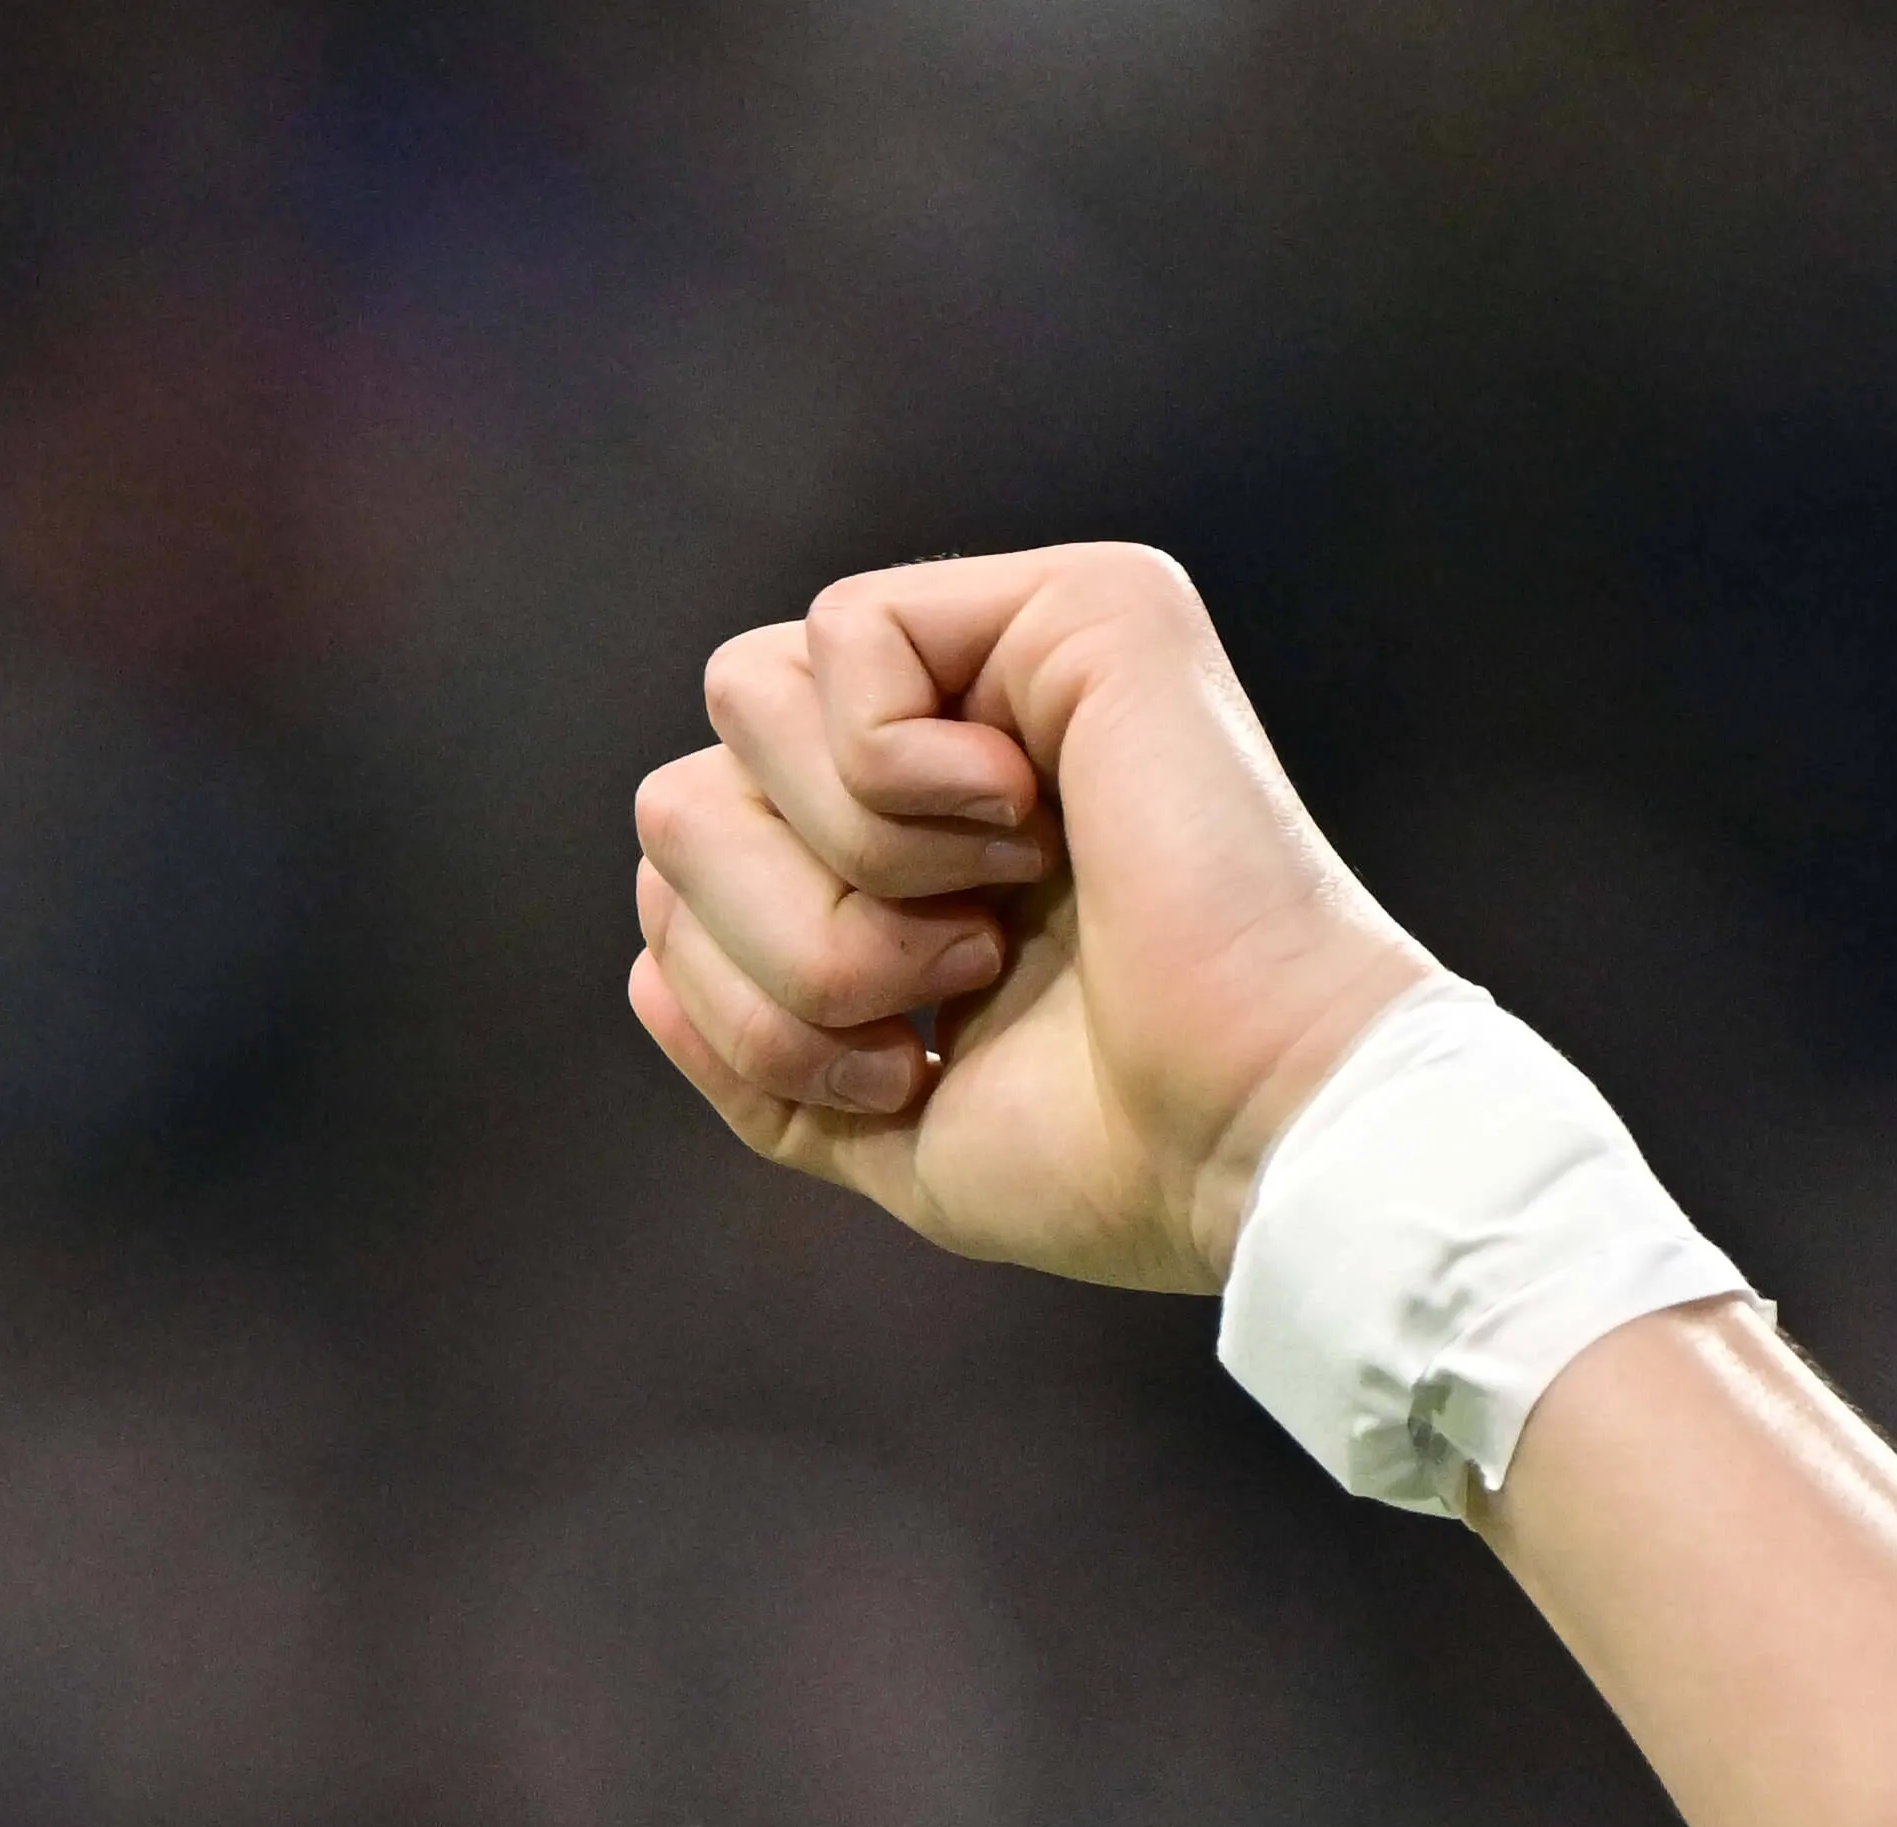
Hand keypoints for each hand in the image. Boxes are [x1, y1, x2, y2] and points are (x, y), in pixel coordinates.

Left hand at [625, 546, 1436, 1295]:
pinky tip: (1031, 829)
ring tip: (987, 928)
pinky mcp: (1077, 605)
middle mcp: (954, 740)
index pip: (692, 861)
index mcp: (911, 858)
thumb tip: (644, 962)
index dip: (737, 991)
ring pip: (737, 699)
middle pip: (685, 785)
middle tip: (945, 993)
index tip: (898, 1067)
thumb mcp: (886, 1127)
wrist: (1253, 1138)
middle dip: (778, 937)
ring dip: (841, 869)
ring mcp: (1015, 657)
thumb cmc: (1114, 1151)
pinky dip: (898, 779)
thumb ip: (758, 1052)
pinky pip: (845, 637)